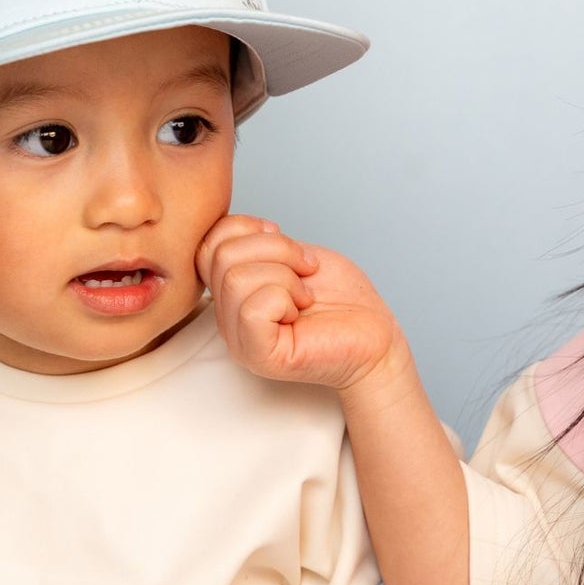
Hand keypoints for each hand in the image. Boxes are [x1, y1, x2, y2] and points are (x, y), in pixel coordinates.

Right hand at [196, 214, 403, 391]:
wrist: (374, 337)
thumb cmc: (342, 300)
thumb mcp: (294, 255)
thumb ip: (256, 243)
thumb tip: (233, 233)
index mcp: (232, 292)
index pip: (209, 244)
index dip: (248, 229)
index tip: (289, 245)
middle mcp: (228, 317)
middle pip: (223, 256)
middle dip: (277, 250)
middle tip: (306, 273)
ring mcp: (239, 339)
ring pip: (237, 279)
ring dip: (285, 276)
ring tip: (305, 297)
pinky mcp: (257, 355)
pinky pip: (252, 309)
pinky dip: (284, 298)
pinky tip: (300, 312)